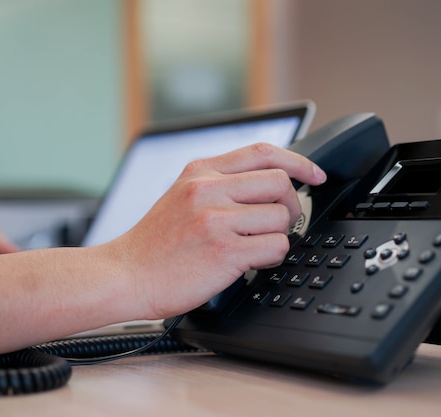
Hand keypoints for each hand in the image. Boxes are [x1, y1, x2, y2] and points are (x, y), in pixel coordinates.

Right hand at [110, 143, 326, 318]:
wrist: (125, 275)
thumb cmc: (154, 243)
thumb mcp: (180, 196)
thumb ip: (218, 184)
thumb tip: (267, 182)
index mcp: (199, 171)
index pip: (262, 151)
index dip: (298, 161)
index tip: (315, 175)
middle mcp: (208, 190)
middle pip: (280, 183)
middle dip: (290, 206)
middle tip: (278, 222)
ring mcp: (215, 220)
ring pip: (281, 218)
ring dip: (275, 236)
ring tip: (251, 247)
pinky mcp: (223, 251)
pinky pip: (275, 248)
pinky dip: (270, 257)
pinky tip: (247, 262)